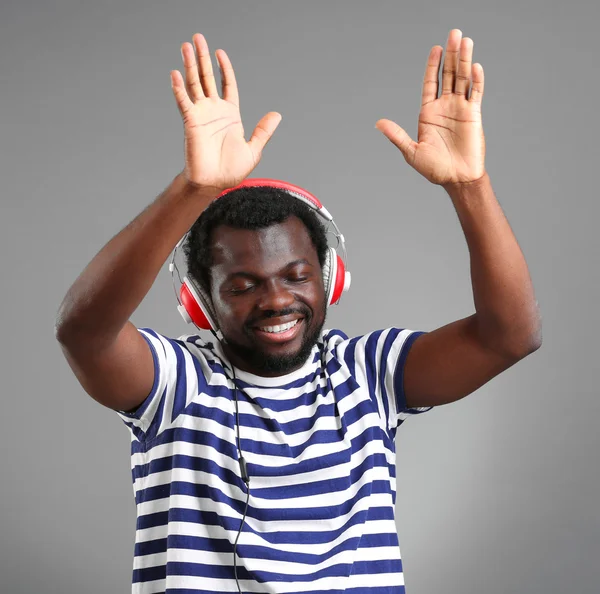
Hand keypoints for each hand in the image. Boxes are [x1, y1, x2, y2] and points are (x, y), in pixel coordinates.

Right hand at [170, 34, 281, 191]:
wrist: (215, 183)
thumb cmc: (232, 170)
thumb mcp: (253, 149)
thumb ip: (263, 131)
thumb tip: (276, 114)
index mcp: (230, 115)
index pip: (227, 85)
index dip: (224, 69)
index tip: (220, 53)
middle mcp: (214, 111)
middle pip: (208, 78)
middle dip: (204, 58)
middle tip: (198, 38)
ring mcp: (201, 115)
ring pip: (194, 84)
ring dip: (190, 65)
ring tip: (186, 46)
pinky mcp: (191, 122)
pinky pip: (184, 101)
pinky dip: (179, 88)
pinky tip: (176, 73)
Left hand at [376, 29, 485, 186]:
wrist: (456, 178)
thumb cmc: (434, 169)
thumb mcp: (411, 151)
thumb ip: (396, 135)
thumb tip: (378, 123)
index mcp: (428, 113)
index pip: (430, 83)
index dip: (433, 65)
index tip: (436, 49)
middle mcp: (444, 107)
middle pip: (448, 75)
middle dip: (451, 55)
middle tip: (454, 34)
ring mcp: (460, 109)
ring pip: (463, 79)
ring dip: (465, 60)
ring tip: (466, 41)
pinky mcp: (474, 115)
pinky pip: (476, 94)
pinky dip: (476, 80)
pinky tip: (475, 67)